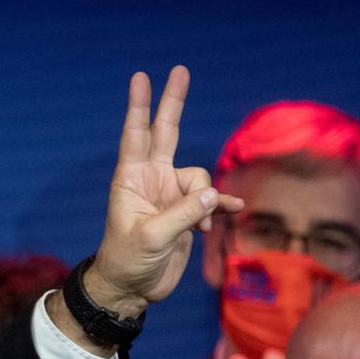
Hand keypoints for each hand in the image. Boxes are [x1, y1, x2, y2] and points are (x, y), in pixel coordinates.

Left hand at [83, 67, 243, 319]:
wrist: (133, 289)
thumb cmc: (127, 261)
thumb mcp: (151, 238)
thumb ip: (182, 215)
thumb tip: (211, 196)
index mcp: (132, 180)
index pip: (136, 135)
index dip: (140, 107)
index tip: (141, 78)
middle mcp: (151, 179)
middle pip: (167, 132)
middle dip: (173, 102)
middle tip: (180, 69)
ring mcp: (170, 194)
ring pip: (200, 178)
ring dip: (206, 199)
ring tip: (198, 228)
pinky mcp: (186, 212)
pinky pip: (211, 200)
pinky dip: (220, 206)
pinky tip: (232, 212)